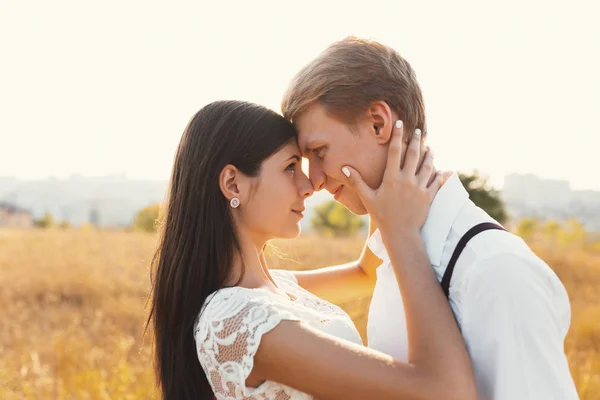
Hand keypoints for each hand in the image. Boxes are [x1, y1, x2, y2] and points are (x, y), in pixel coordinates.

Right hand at [341, 120, 442, 238]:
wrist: (401, 234)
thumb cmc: (382, 216)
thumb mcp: (367, 198)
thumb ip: (357, 182)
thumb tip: (344, 168)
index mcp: (392, 178)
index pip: (395, 151)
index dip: (398, 136)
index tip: (401, 123)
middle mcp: (407, 180)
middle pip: (414, 154)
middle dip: (416, 140)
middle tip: (418, 130)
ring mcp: (420, 188)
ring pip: (427, 165)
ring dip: (429, 154)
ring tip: (430, 147)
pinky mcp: (429, 197)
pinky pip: (436, 181)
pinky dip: (438, 173)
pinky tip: (439, 169)